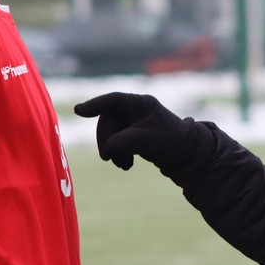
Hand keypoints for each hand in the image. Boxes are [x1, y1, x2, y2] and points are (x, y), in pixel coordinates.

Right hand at [73, 92, 191, 170]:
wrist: (186, 156)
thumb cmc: (171, 142)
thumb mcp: (148, 141)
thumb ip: (125, 141)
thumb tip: (108, 148)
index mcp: (140, 103)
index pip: (113, 100)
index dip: (94, 104)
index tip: (78, 111)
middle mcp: (135, 109)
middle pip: (108, 120)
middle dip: (106, 140)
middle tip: (108, 158)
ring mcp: (133, 121)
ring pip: (110, 132)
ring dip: (112, 150)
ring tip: (123, 164)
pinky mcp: (132, 133)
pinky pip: (116, 140)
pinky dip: (118, 153)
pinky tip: (126, 164)